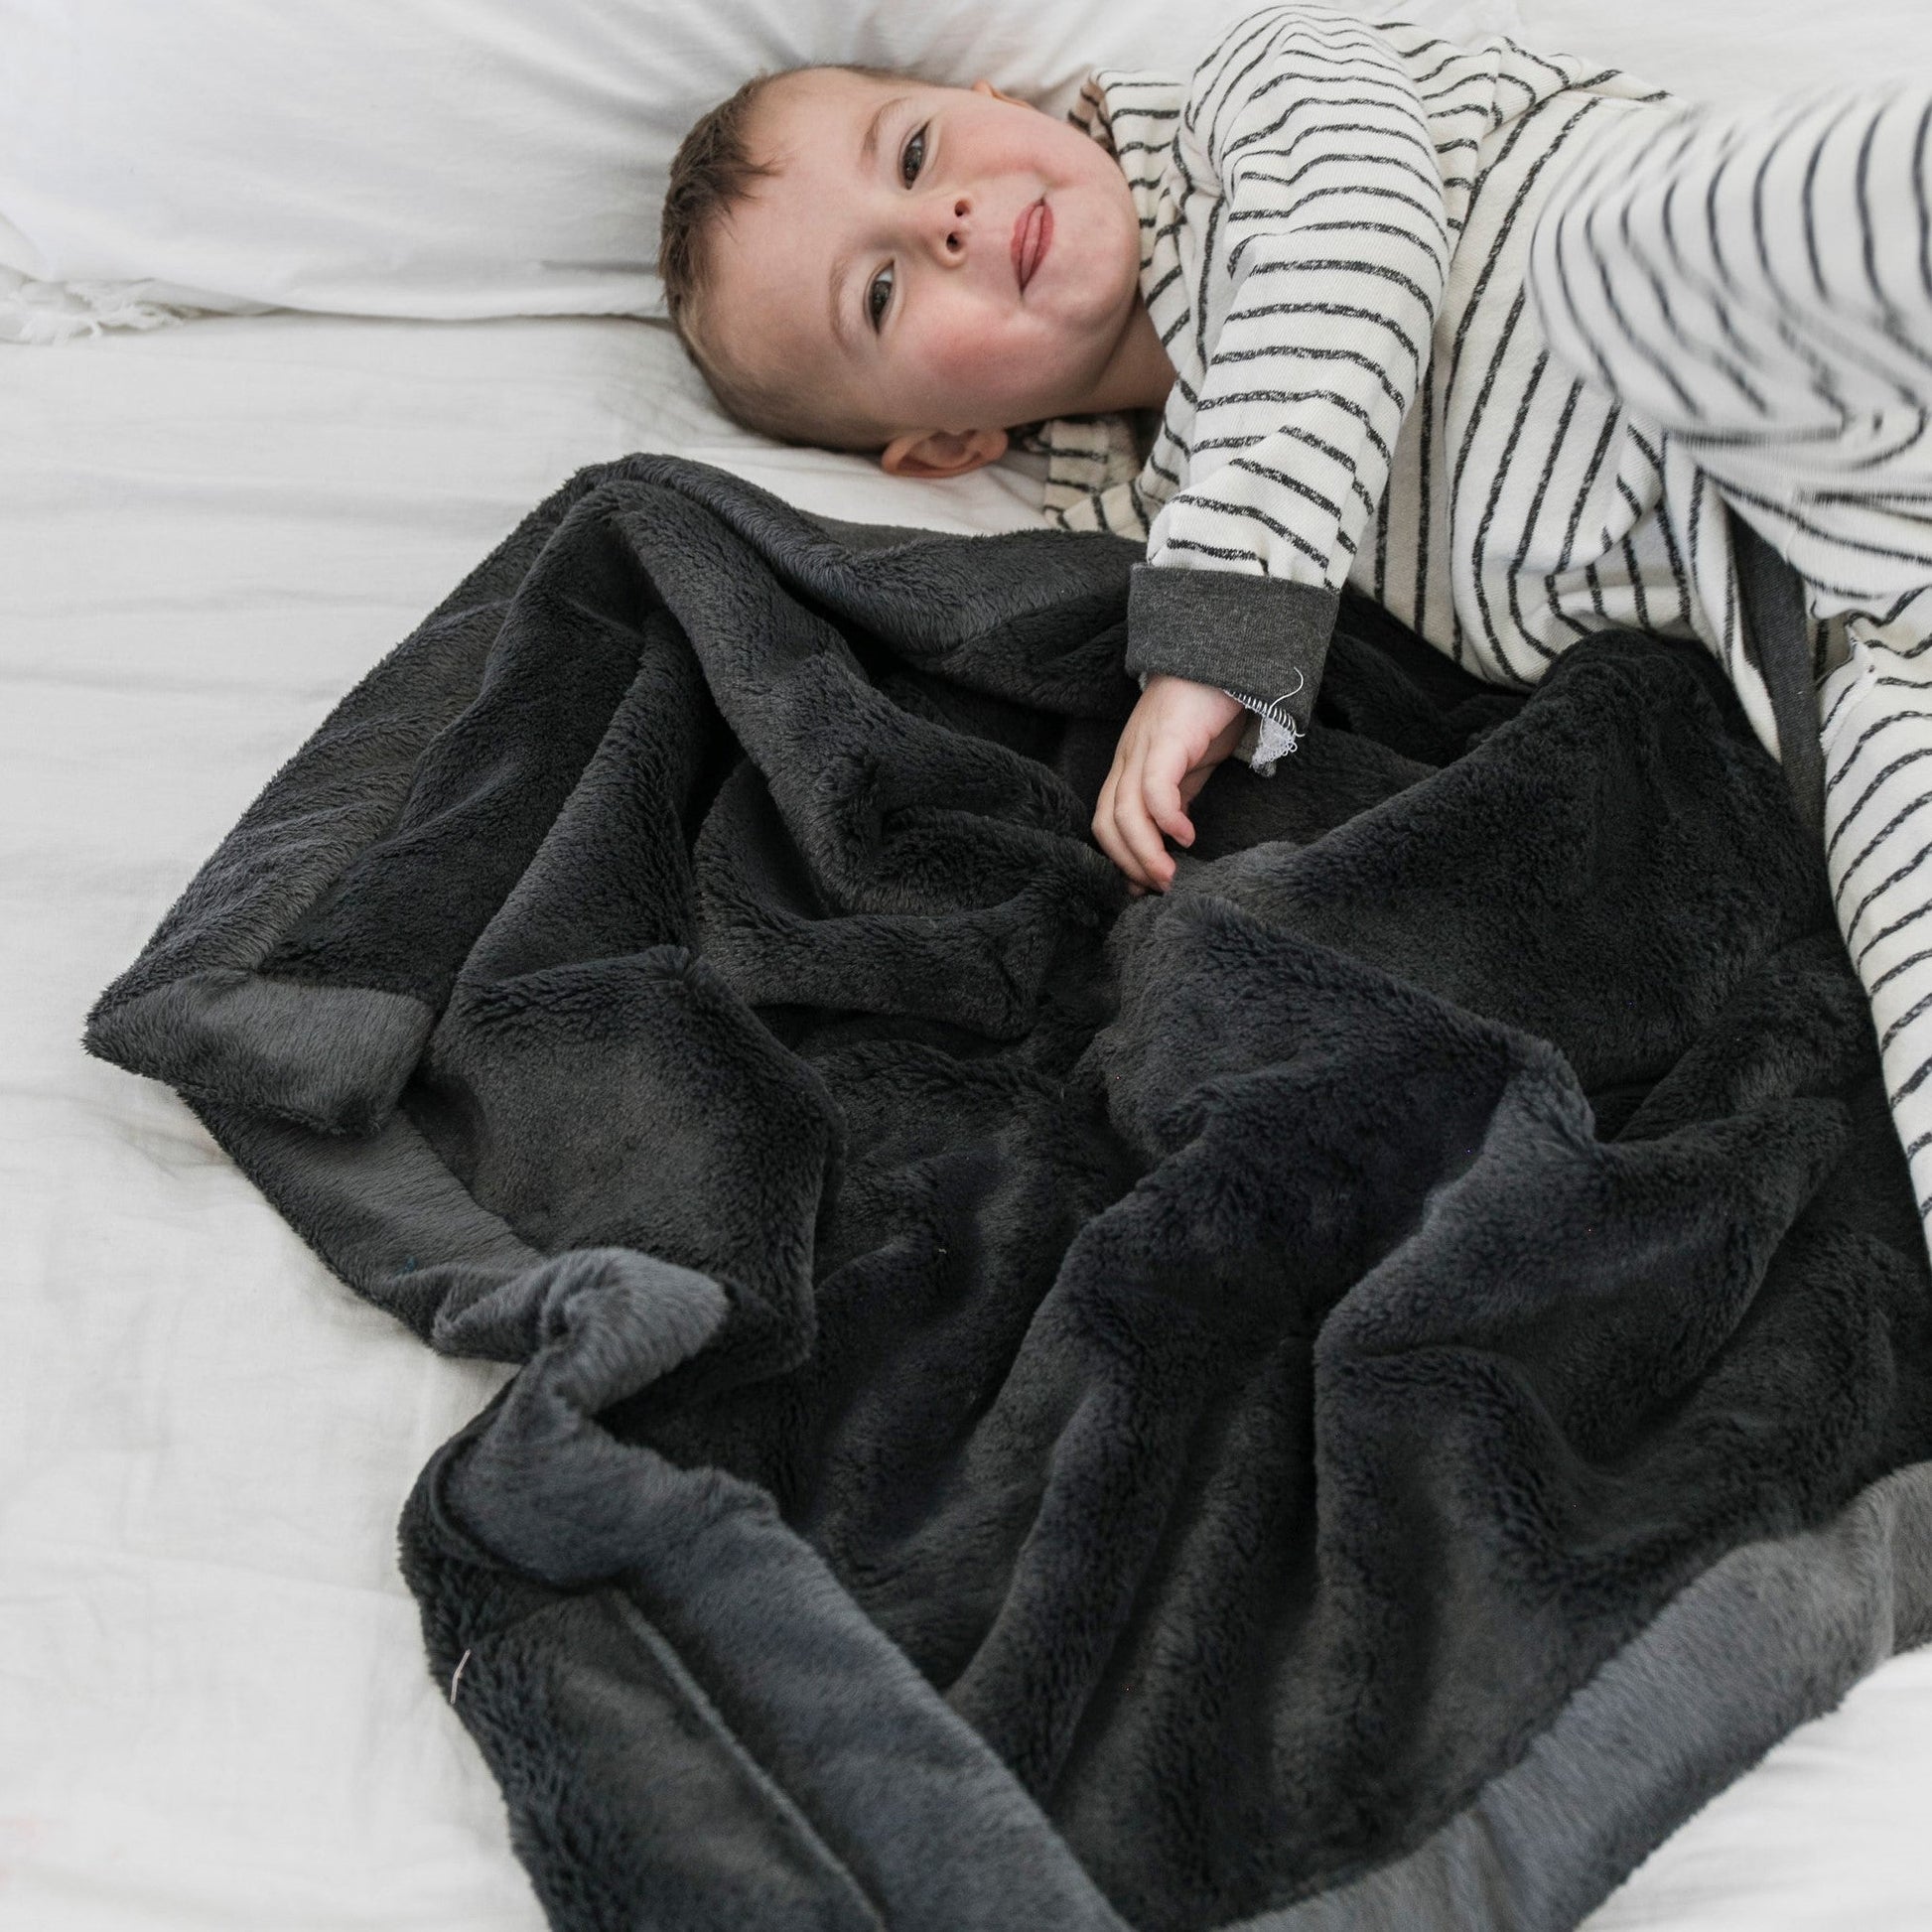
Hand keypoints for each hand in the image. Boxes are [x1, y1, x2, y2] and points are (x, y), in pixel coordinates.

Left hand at [1093, 675, 1247, 893]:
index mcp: (1128, 769)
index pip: (1107, 823)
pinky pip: (1154, 788)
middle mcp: (1126, 760)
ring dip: (1146, 853)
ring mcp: (1142, 748)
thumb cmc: (1206, 712)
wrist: (1222, 657)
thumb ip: (1176, 798)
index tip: (1143, 888)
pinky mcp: (1166, 739)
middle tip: (1156, 890)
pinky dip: (1166, 820)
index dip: (1121, 859)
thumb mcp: (1188, 766)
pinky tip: (1186, 837)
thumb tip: (1174, 838)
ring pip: (1125, 813)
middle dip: (1129, 865)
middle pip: (1107, 824)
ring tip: (1170, 876)